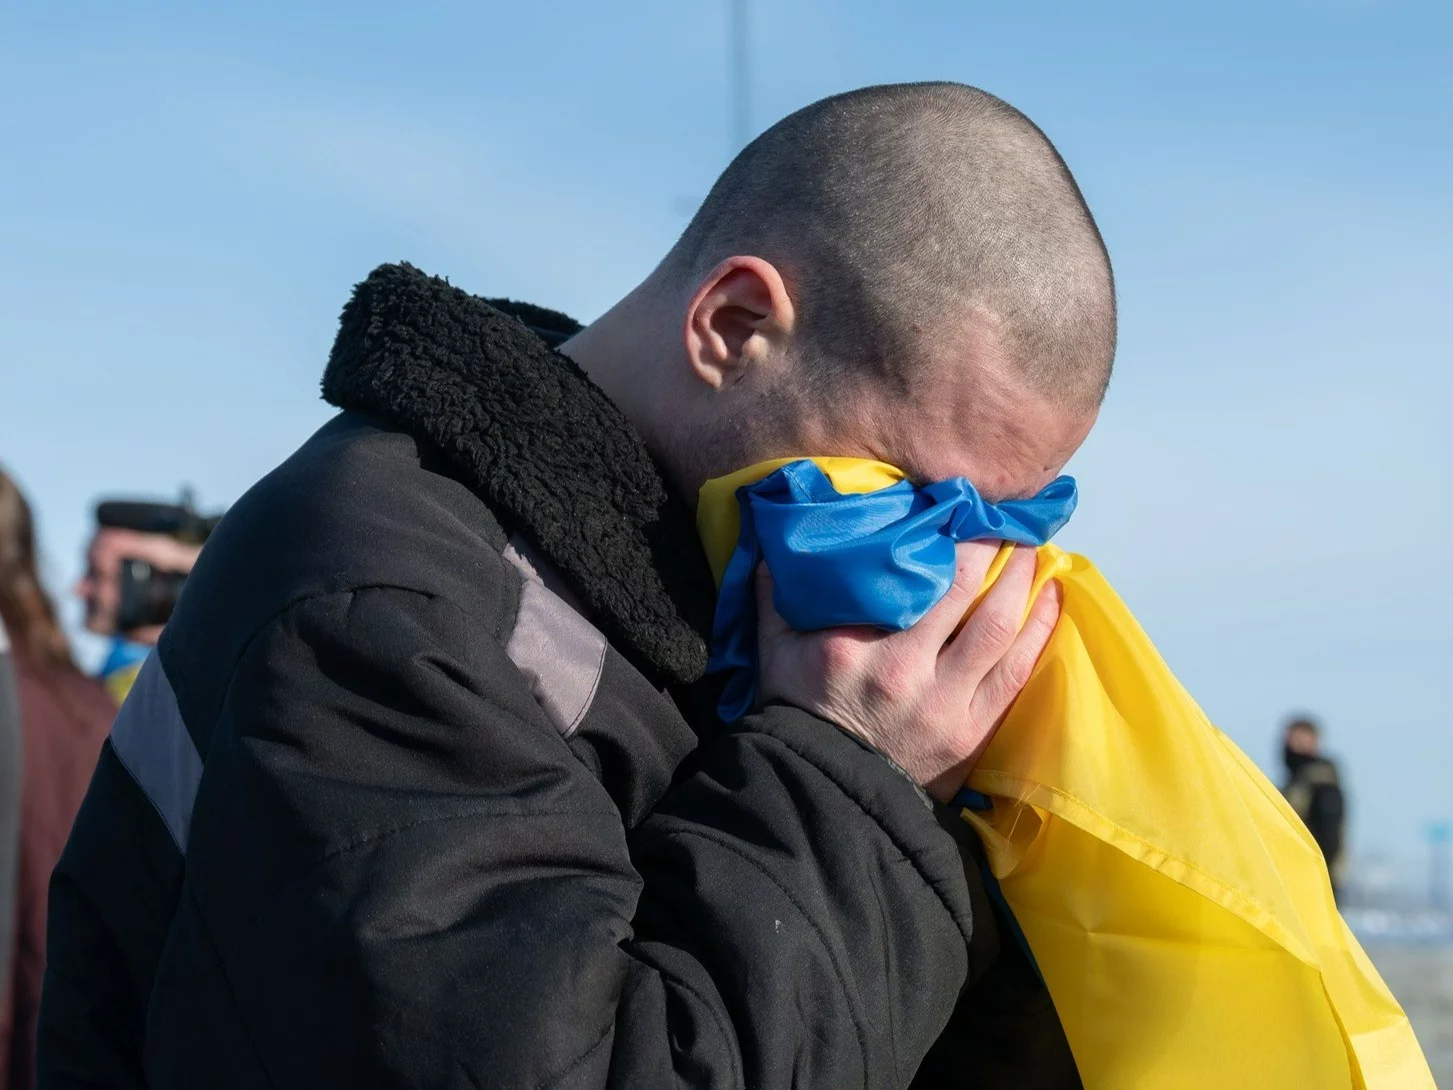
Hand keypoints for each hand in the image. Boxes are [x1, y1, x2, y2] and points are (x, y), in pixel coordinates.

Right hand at [756, 543, 1060, 802]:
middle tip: (1004, 518)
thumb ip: (776, 596)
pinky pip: (1017, 672)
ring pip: (1000, 627)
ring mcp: (944, 704)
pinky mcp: (971, 732)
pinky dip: (1040, 630)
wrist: (824, 792)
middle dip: (991, 547)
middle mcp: (904, 671)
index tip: (958, 505)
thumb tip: (774, 542)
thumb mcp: (774, 651)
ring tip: (1032, 549)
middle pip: (964, 592)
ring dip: (1022, 581)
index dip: (943, 535)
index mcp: (854, 647)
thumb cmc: (800, 713)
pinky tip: (1051, 598)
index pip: (909, 577)